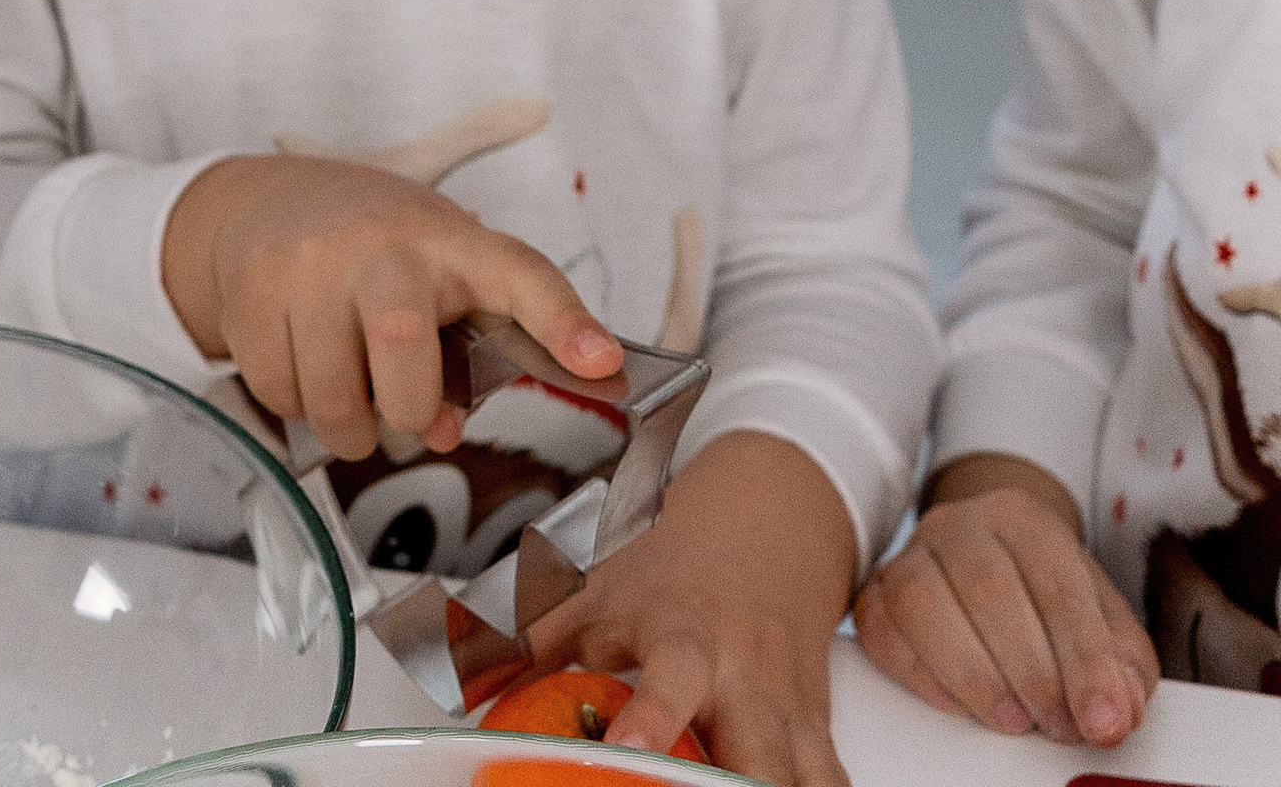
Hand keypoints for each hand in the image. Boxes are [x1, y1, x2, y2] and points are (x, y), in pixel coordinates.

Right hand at [158, 152, 622, 462]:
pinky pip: (279, 396)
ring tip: (354, 388)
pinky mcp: (250, 290)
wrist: (268, 203)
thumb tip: (470, 427)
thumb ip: (481, 343)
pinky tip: (304, 363)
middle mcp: (381, 244)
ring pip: (333, 401)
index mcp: (450, 240)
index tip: (602, 362)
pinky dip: (296, 405)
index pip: (520, 274)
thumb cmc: (380, 253)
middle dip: (410, 413)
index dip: (563, 320)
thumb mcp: (443, 270)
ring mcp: (308, 263)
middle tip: (409, 409)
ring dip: (350, 426)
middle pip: (405, 361)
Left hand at [525, 432, 857, 786]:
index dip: (651, 721)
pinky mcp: (818, 733)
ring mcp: (788, 708)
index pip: (672, 678)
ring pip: (805, 777)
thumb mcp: (592, 591)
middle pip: (754, 751)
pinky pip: (829, 784)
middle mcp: (744, 673)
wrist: (763, 527)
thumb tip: (459, 683)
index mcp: (685, 632)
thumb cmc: (671, 569)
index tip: (624, 753)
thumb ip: (525, 641)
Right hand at [854, 457, 1156, 746]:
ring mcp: (911, 552)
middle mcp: (961, 522)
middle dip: (1032, 674)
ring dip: (975, 677)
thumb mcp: (1105, 621)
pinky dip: (920, 676)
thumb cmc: (1050, 596)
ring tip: (1015, 718)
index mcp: (1025, 518)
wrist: (993, 556)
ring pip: (923, 604)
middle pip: (989, 589)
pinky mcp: (875, 590)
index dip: (1084, 662)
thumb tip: (1117, 711)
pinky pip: (881, 628)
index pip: (1058, 586)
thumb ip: (1122, 665)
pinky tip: (959, 701)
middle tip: (1058, 726)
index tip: (1103, 721)